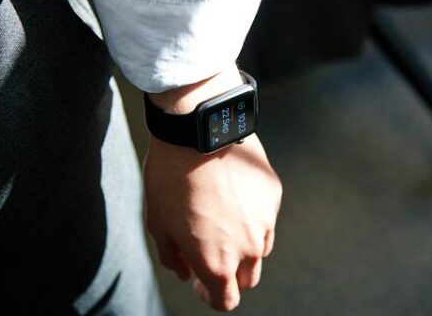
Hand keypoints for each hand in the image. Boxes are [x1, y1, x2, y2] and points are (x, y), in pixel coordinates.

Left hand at [143, 66, 281, 311]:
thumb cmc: (171, 178)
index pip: (227, 301)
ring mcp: (266, 220)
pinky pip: (265, 215)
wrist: (197, 132)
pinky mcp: (273, 194)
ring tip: (221, 217)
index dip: (212, 297)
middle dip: (230, 273)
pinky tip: (231, 192)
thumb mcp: (158, 224)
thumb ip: (173, 257)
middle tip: (211, 251)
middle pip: (248, 278)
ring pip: (261, 247)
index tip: (202, 283)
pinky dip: (251, 213)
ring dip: (244, 244)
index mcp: (218, 263)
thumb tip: (185, 272)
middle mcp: (249, 248)